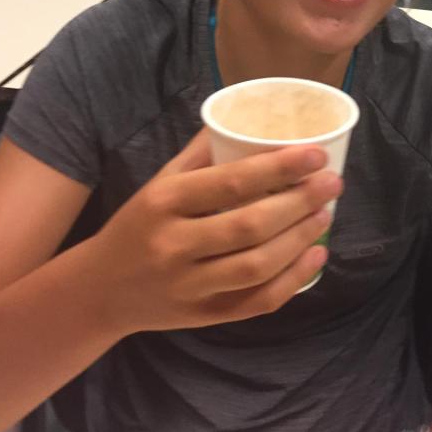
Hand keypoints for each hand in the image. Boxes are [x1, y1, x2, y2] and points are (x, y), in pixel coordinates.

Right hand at [84, 130, 341, 334]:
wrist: (100, 290)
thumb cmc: (138, 224)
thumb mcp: (159, 181)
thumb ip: (200, 153)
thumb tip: (245, 115)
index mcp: (164, 202)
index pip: (230, 183)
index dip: (279, 168)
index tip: (316, 154)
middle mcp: (174, 245)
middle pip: (250, 225)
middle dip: (300, 202)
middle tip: (332, 183)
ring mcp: (189, 286)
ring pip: (257, 266)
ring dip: (300, 239)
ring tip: (325, 214)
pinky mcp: (203, 317)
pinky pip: (256, 303)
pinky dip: (292, 280)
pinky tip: (315, 255)